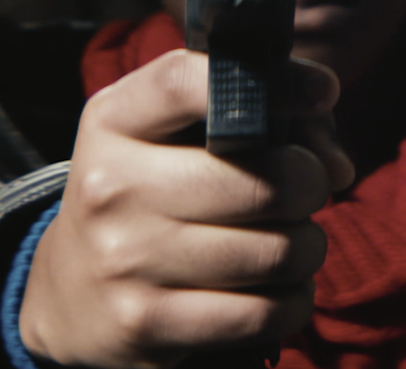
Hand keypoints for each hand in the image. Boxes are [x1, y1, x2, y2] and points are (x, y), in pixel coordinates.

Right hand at [19, 50, 354, 368]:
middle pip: (263, 179)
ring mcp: (126, 258)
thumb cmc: (149, 196)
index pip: (189, 82)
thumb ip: (261, 122)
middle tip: (300, 193)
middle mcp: (112, 185)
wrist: (69, 292)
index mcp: (114, 122)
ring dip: (305, 249)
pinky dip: (290, 303)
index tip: (323, 93)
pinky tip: (273, 292)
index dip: (275, 83)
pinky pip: (264, 312)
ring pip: (278, 250)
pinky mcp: (146, 323)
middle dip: (308, 186)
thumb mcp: (172, 140)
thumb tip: (337, 167)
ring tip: (286, 245)